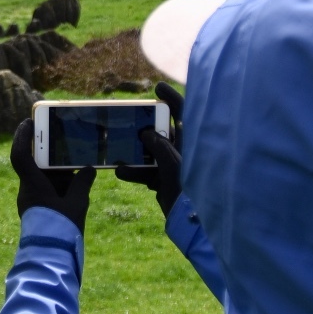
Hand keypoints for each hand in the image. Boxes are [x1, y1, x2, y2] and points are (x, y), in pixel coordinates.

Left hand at [11, 120, 95, 231]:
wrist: (51, 259)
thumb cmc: (61, 229)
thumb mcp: (76, 203)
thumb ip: (82, 183)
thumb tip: (88, 169)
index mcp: (32, 185)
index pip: (20, 155)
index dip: (22, 136)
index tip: (28, 122)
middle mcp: (28, 191)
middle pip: (35, 165)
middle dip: (50, 154)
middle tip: (65, 142)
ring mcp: (31, 202)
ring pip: (42, 178)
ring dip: (58, 171)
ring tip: (78, 163)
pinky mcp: (37, 211)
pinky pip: (46, 190)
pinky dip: (59, 184)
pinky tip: (77, 184)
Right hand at [115, 83, 183, 218]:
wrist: (192, 226)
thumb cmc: (189, 194)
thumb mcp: (173, 167)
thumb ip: (161, 148)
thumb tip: (147, 133)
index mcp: (193, 143)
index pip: (185, 113)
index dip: (173, 97)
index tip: (159, 87)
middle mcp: (185, 151)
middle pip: (165, 130)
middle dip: (146, 126)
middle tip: (132, 119)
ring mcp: (176, 166)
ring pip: (154, 151)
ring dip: (137, 152)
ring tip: (119, 149)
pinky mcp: (167, 180)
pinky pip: (149, 170)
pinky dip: (137, 171)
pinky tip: (121, 172)